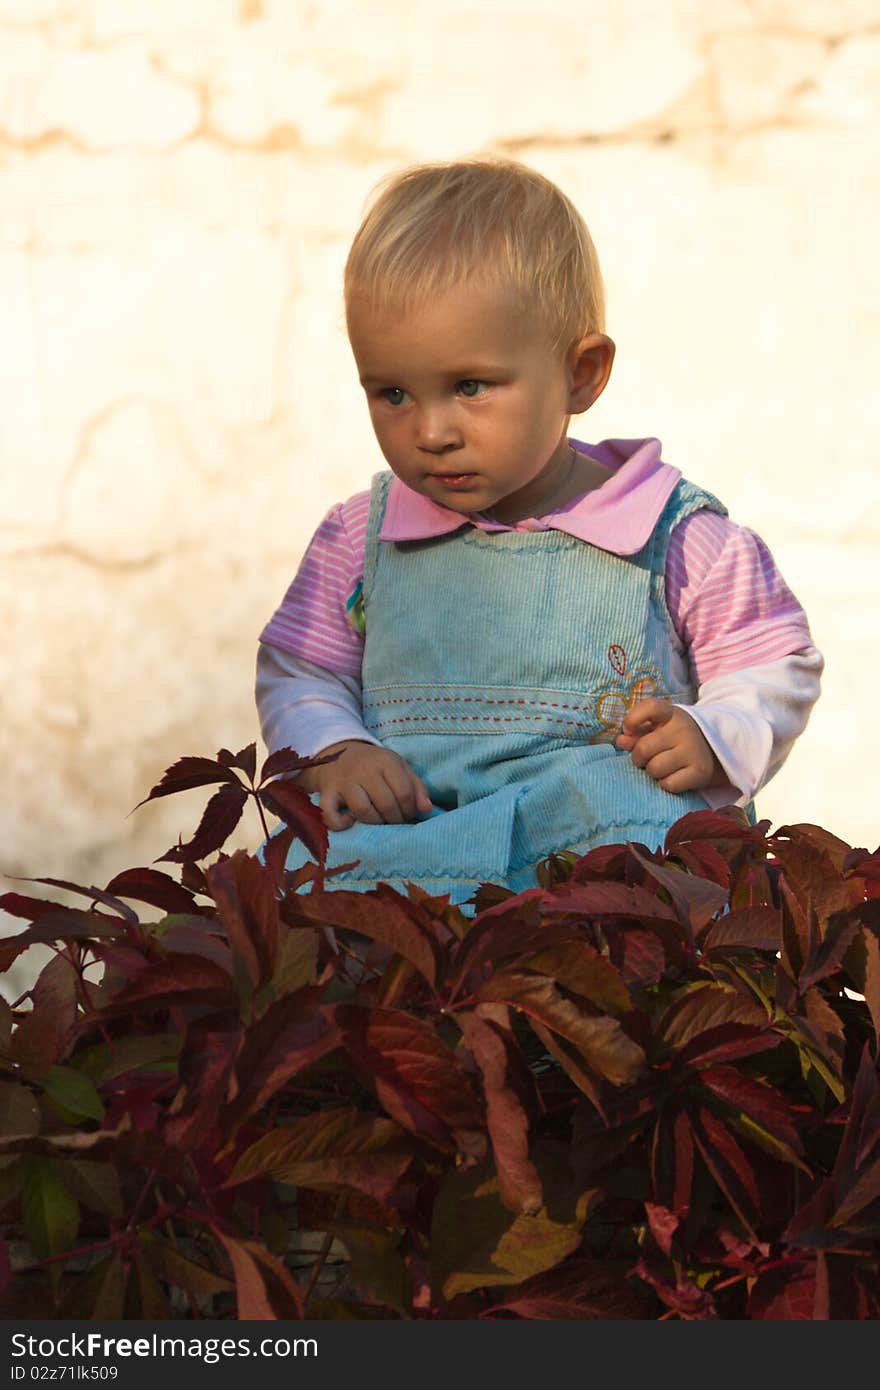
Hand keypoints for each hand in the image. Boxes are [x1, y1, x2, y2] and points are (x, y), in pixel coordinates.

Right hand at [298, 740, 432, 829]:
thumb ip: (416, 787)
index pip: (404, 793)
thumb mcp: (398, 767)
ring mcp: (344, 783)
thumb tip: (426, 809)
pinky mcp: (327, 793)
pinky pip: (330, 814)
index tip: (408, 814)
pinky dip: (340, 823)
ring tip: (379, 821)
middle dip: (395, 819)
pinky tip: (350, 821)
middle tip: (395, 820)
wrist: (339, 753)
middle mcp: (365, 771)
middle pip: (386, 804)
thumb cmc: (374, 765)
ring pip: (363, 811)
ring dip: (375, 822)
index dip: (410, 810)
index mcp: (386, 762)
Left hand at [615, 699, 725, 793]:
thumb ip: (636, 732)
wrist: (713, 751)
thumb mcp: (657, 729)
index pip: (651, 707)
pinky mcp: (700, 771)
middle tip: (645, 758)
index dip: (633, 719)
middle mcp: (683, 729)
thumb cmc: (675, 738)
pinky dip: (666, 784)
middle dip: (638, 757)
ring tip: (661, 767)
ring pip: (655, 769)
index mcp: (671, 714)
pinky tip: (674, 776)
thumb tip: (621, 741)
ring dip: (652, 772)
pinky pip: (669, 784)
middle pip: (644, 748)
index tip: (629, 730)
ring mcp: (693, 750)